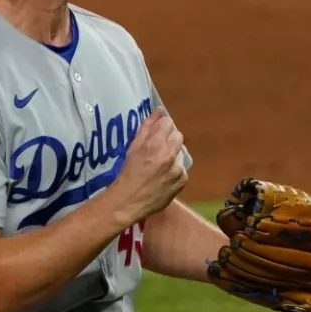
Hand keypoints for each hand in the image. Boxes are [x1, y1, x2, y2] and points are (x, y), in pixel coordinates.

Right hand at [108, 107, 187, 224]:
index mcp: (154, 143)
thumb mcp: (133, 147)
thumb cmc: (128, 172)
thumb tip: (159, 110)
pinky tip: (164, 177)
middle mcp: (168, 154)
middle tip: (159, 148)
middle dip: (169, 138)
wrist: (129, 201)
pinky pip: (181, 169)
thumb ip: (147, 127)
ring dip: (172, 155)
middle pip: (178, 135)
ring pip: (180, 152)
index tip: (158, 132)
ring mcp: (177, 168)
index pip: (168, 122)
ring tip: (160, 165)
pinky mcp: (182, 181)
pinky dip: (174, 171)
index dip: (162, 126)